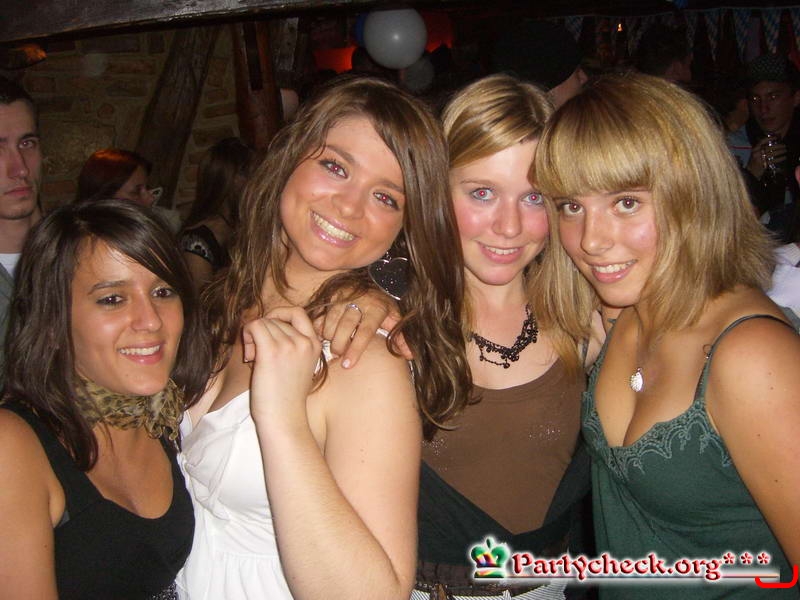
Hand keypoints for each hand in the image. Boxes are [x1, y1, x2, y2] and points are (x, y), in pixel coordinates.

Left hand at [243, 306, 321, 422]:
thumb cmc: (286, 398)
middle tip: (257, 353)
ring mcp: (289, 345)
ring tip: (253, 359)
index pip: (297, 312)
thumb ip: (291, 344)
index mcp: (314, 344)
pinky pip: (254, 326)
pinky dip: (247, 336)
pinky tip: (249, 356)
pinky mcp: (272, 351)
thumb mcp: (299, 366)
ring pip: (263, 322)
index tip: (269, 332)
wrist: (284, 419)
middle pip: (275, 319)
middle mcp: (304, 341)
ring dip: (253, 336)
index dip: (279, 315)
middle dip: (263, 332)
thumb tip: (265, 324)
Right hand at [318, 291, 408, 366]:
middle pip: (345, 327)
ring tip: (334, 345)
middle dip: (339, 345)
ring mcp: (343, 298)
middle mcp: (359, 301)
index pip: (365, 331)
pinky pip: (319, 316)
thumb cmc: (381, 306)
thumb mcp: (394, 317)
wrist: (368, 281)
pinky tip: (323, 335)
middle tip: (338, 355)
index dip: (356, 349)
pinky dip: (319, 329)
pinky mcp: (330, 296)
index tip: (348, 365)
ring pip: (330, 322)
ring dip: (329, 337)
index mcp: (376, 308)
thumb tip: (411, 356)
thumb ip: (401, 336)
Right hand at [746, 137, 786, 178]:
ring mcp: (759, 159)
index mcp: (754, 150)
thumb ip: (761, 149)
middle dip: (778, 146)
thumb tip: (772, 143)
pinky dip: (779, 159)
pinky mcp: (763, 165)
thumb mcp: (756, 154)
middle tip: (784, 145)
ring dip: (780, 151)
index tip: (776, 137)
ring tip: (785, 150)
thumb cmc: (754, 162)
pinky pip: (773, 160)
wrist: (750, 172)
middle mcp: (756, 153)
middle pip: (768, 147)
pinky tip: (784, 157)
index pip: (761, 142)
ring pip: (771, 153)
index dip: (769, 139)